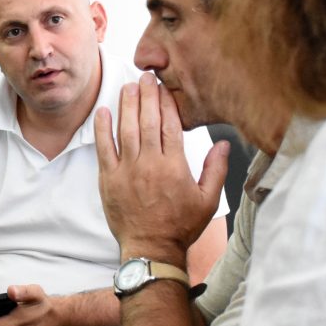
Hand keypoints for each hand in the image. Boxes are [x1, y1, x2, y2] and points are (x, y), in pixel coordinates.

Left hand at [95, 73, 228, 264]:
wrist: (151, 248)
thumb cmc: (181, 226)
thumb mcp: (207, 199)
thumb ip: (216, 169)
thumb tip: (224, 143)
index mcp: (175, 166)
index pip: (171, 125)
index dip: (167, 103)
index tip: (164, 88)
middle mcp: (150, 164)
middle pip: (148, 121)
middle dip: (146, 96)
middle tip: (145, 77)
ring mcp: (127, 171)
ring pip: (126, 130)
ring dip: (126, 106)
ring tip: (127, 86)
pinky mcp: (109, 179)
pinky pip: (104, 148)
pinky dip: (102, 129)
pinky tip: (103, 111)